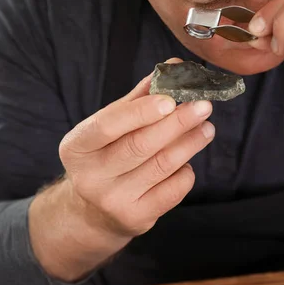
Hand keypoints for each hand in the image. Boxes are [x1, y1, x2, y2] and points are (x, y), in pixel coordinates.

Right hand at [29, 58, 214, 280]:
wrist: (94, 213)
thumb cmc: (107, 157)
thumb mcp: (111, 128)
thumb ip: (140, 98)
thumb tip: (175, 66)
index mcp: (77, 146)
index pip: (108, 125)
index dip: (141, 111)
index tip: (171, 98)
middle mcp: (90, 176)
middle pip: (141, 145)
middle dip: (178, 123)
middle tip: (204, 106)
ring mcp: (113, 200)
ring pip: (162, 165)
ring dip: (190, 142)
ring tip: (207, 127)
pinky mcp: (137, 218)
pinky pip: (173, 189)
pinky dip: (186, 170)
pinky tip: (188, 159)